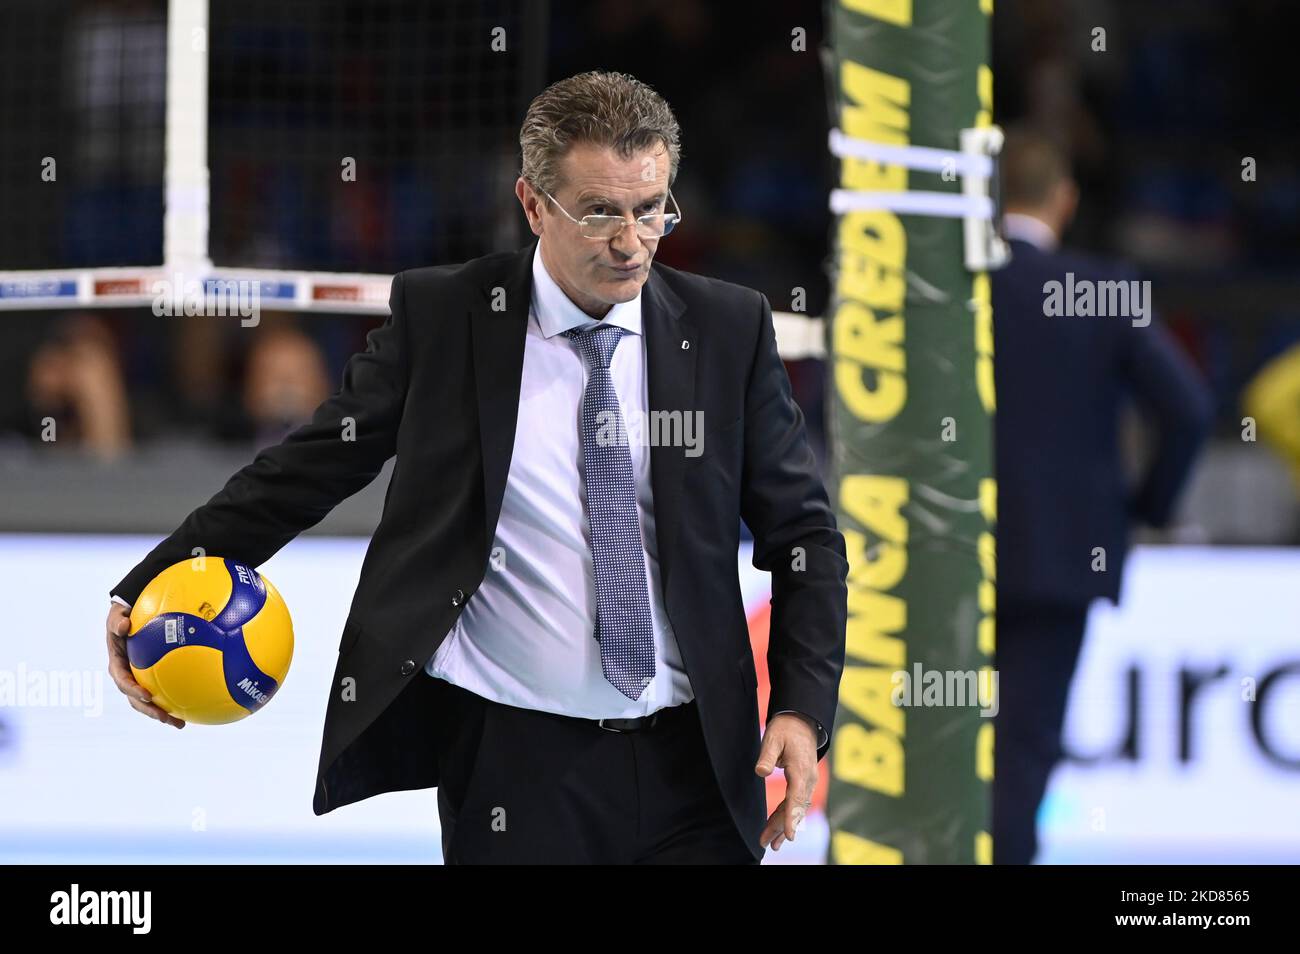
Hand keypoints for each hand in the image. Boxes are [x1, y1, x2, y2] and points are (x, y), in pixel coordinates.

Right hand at [106, 602, 184, 727]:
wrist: (131, 619)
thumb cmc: (124, 616)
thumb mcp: (117, 615)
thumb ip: (118, 621)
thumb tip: (124, 626)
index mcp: (118, 665)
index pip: (123, 681)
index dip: (132, 690)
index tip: (147, 695)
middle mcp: (127, 676)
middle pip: (136, 699)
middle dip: (149, 711)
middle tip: (165, 717)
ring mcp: (139, 681)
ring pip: (149, 703)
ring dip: (163, 715)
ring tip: (180, 724)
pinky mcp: (151, 680)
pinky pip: (163, 693)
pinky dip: (175, 702)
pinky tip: (192, 709)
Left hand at [754, 711, 817, 851]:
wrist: (802, 721)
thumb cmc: (786, 729)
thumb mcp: (773, 737)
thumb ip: (767, 755)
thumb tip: (761, 772)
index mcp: (801, 770)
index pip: (796, 798)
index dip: (791, 817)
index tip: (788, 835)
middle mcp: (808, 779)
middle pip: (795, 808)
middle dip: (781, 827)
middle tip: (766, 843)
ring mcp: (808, 782)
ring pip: (796, 808)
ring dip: (783, 824)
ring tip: (771, 843)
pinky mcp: (804, 782)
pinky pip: (796, 802)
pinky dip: (787, 815)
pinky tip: (778, 826)